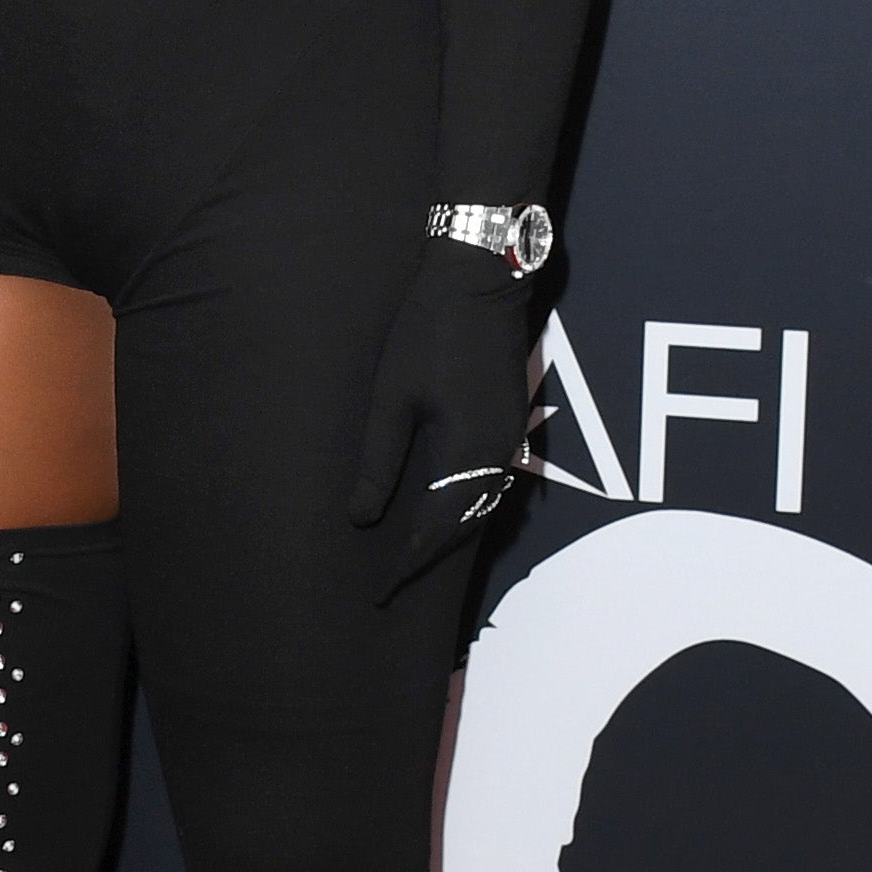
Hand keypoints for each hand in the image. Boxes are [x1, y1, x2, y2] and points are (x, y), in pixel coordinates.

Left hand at [348, 239, 536, 598]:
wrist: (480, 280)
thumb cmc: (427, 331)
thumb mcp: (391, 398)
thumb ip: (378, 461)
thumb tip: (360, 518)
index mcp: (468, 452)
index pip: (437, 528)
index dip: (408, 562)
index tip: (380, 591)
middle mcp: (499, 453)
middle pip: (466, 524)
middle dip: (428, 556)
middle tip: (390, 583)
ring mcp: (511, 437)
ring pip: (482, 505)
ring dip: (449, 533)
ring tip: (412, 557)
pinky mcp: (510, 421)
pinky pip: (490, 482)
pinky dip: (466, 506)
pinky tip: (442, 510)